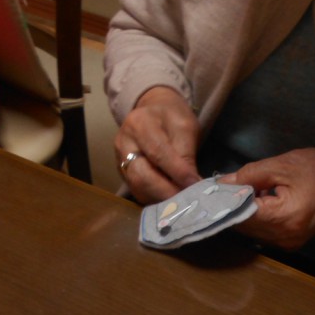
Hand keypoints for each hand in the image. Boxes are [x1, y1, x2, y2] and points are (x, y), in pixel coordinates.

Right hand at [113, 86, 200, 202]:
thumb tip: (192, 184)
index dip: (177, 172)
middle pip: (141, 175)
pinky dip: (156, 199)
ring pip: (138, 187)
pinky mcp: (123, 173)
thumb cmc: (171, 117)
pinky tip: (171, 200)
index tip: (194, 185)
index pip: (158, 153)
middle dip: (166, 192)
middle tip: (188, 200)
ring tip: (182, 202)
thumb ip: (186, 153)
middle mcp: (123, 143)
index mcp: (139, 124)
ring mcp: (119, 160)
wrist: (153, 111)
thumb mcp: (185, 127)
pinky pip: (138, 191)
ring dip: (161, 199)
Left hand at [223, 148, 314, 249]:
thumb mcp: (285, 164)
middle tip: (219, 187)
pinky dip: (254, 216)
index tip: (209, 189)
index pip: (241, 214)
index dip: (224, 201)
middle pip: (243, 225)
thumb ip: (250, 175)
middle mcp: (284, 238)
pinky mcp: (290, 241)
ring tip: (236, 191)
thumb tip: (222, 184)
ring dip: (241, 211)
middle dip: (230, 206)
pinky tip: (253, 200)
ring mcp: (287, 243)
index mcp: (284, 219)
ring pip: (251, 229)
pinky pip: (263, 230)